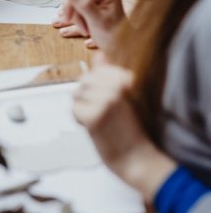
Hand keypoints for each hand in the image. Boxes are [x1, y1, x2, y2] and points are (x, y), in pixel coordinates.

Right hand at [58, 0, 124, 50]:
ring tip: (85, 27)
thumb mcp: (97, 20)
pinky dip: (78, 15)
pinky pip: (76, 2)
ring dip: (76, 15)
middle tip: (81, 26)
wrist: (119, 42)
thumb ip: (83, 3)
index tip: (68, 17)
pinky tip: (85, 23)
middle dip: (75, 11)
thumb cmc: (113, 34)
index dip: (70, 2)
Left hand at [73, 65, 175, 199]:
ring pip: (77, 95)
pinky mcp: (95, 115)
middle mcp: (117, 85)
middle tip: (103, 114)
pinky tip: (94, 127)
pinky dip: (80, 119)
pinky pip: (75, 109)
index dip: (96, 88)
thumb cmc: (130, 127)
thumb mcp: (124, 95)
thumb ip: (110, 73)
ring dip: (83, 108)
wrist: (138, 158)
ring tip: (100, 120)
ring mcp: (106, 100)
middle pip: (84, 81)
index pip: (96, 71)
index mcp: (126, 78)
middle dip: (87, 97)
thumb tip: (99, 55)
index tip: (109, 103)